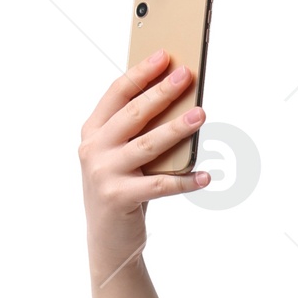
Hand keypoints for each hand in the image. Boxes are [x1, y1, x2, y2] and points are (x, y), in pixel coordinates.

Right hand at [78, 50, 208, 287]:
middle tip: (186, 76)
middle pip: (134, 114)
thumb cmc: (121, 189)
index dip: (141, 73)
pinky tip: (205, 176)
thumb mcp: (121, 156)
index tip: (165, 56)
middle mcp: (93, 149)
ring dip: (177, 129)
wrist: (108, 241)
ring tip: (201, 114)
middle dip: (162, 92)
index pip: (117, 93)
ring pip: (148, 145)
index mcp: (92, 131)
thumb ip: (137, 132)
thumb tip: (178, 103)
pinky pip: (159, 185)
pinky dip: (184, 181)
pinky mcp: (118, 198)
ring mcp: (103, 173)